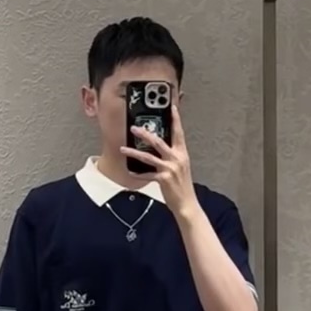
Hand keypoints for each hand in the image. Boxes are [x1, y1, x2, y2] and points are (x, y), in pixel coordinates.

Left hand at [120, 102, 197, 222]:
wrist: (186, 203)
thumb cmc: (182, 186)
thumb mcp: (181, 167)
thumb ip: (172, 156)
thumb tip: (161, 148)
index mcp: (182, 154)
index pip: (179, 132)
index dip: (176, 119)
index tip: (172, 107)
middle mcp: (177, 159)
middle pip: (158, 141)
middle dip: (145, 133)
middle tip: (134, 128)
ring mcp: (170, 169)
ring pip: (148, 157)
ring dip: (134, 152)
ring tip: (123, 149)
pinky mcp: (163, 179)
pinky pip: (146, 174)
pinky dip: (137, 173)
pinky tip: (130, 171)